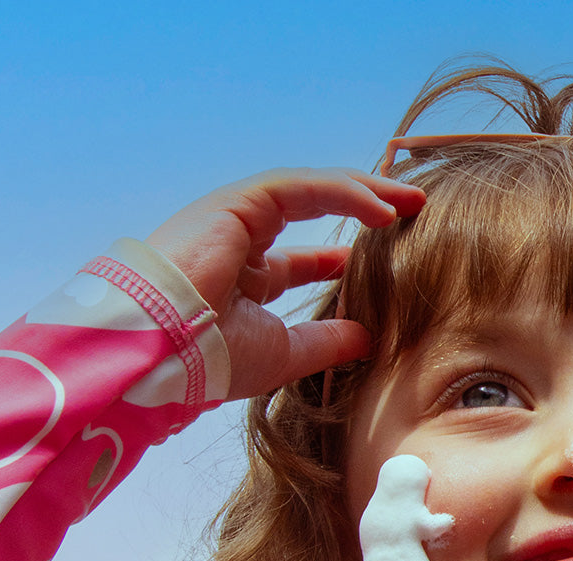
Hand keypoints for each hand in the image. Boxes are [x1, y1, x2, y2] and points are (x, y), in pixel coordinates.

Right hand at [146, 169, 424, 399]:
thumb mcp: (283, 355)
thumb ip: (325, 343)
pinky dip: (346, 194)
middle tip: (410, 212)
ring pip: (311, 190)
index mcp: (244, 279)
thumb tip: (368, 338)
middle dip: (363, 208)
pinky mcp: (236, 203)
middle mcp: (239, 242)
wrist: (161, 353)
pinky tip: (384, 209)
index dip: (340, 258)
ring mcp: (235, 218)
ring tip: (411, 200)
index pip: (301, 260)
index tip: (384, 258)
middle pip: (312, 212)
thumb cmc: (209, 361)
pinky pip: (302, 187)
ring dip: (365, 191)